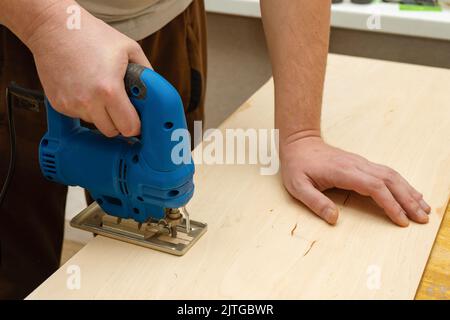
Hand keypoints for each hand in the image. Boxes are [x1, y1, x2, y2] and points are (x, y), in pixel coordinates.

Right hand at [25, 1, 150, 136]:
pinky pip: (79, 116)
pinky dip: (85, 108)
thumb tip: (155, 92)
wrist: (53, 28)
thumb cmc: (91, 35)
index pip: (128, 127)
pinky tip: (85, 88)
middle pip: (111, 131)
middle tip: (121, 106)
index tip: (137, 120)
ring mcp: (71, 104)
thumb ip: (147, 73)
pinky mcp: (58, 104)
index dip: (136, 125)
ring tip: (100, 91)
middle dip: (119, 121)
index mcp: (109, 90)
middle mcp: (88, 101)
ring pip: (95, 124)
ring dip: (101, 114)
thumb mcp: (129, 49)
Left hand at [280, 134, 430, 226]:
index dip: (390, 204)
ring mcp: (361, 162)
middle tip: (423, 218)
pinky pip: (387, 173)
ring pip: (392, 175)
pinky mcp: (362, 163)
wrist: (299, 142)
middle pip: (390, 181)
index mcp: (343, 171)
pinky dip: (402, 184)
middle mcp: (357, 165)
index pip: (374, 187)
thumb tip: (334, 219)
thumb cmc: (297, 166)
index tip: (401, 220)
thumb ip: (315, 203)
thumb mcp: (298, 187)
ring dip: (409, 191)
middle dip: (408, 200)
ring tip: (424, 208)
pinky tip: (410, 193)